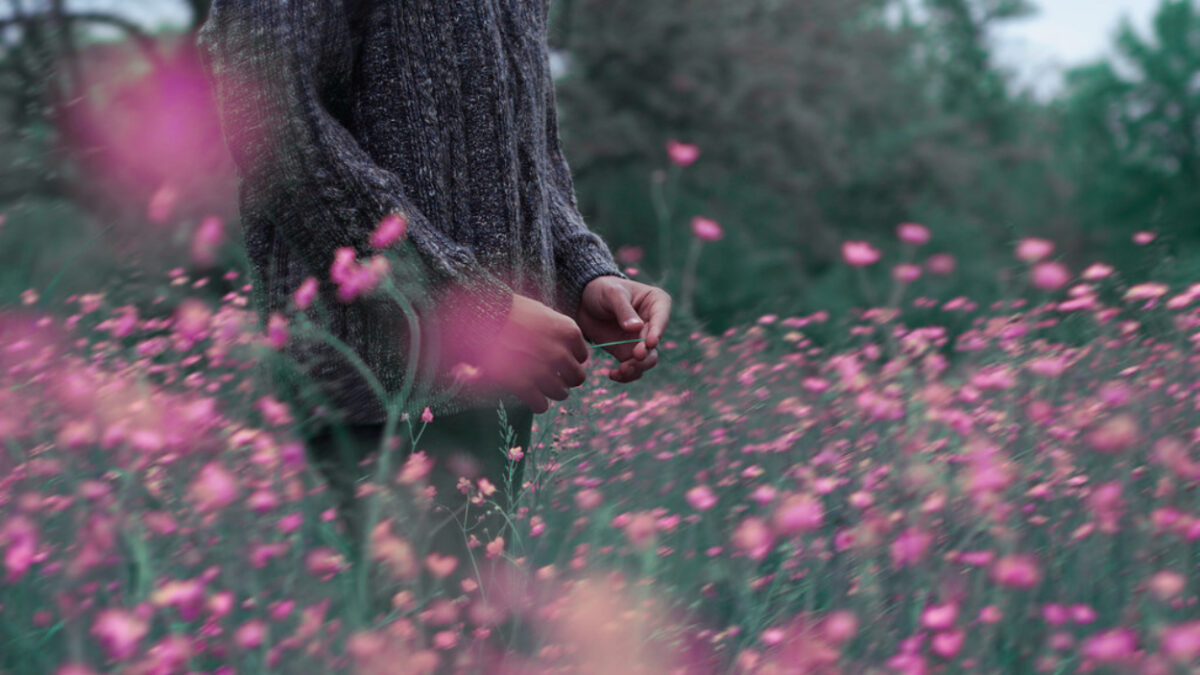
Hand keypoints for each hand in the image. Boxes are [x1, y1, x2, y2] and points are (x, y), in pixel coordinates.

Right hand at [476, 294, 588, 412]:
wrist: (483, 314)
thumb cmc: (510, 311)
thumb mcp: (543, 314)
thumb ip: (559, 333)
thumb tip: (568, 352)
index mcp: (569, 331)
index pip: (582, 356)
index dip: (570, 359)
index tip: (557, 358)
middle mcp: (560, 352)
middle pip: (577, 378)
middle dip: (565, 379)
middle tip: (552, 376)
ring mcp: (543, 370)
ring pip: (561, 394)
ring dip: (551, 392)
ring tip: (538, 385)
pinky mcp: (524, 385)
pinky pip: (541, 405)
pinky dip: (536, 404)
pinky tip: (529, 396)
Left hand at [575, 276, 671, 382]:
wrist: (583, 300)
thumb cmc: (602, 289)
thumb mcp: (612, 294)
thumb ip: (624, 310)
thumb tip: (637, 328)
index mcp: (657, 303)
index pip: (661, 319)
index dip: (657, 332)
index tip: (650, 343)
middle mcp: (653, 324)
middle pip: (654, 344)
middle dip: (645, 354)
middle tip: (634, 358)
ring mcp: (641, 340)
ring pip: (647, 360)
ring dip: (637, 368)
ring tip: (621, 370)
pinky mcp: (627, 352)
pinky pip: (632, 368)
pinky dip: (625, 375)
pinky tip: (613, 374)